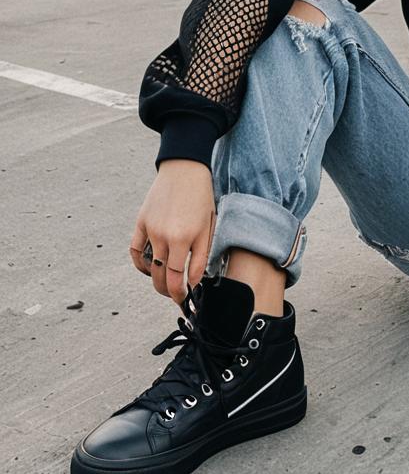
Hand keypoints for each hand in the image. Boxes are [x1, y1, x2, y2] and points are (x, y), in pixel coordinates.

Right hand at [129, 160, 215, 303]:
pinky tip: (150, 268)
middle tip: (177, 296)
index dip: (181, 296)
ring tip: (167, 284)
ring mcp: (150, 230)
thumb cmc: (201, 197)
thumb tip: (193, 281)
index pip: (179, 279)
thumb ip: (201, 256)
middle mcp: (165, 237)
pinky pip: (135, 252)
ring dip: (157, 280)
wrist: (184, 169)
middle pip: (162, 277)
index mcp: (185, 238)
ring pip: (149, 268)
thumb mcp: (209, 226)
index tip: (186, 303)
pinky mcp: (140, 223)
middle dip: (169, 292)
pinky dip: (140, 264)